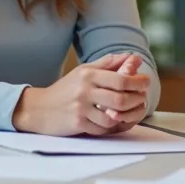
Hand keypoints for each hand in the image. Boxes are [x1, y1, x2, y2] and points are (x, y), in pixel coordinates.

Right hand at [12, 53, 149, 135]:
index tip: (145, 82)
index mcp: (88, 75)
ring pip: (112, 115)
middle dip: (135, 100)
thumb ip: (107, 64)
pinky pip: (102, 128)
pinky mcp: (77, 124)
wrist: (38, 108)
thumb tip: (131, 57)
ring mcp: (80, 108)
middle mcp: (84, 90)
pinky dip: (110, 126)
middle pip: (119, 98)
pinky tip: (112, 121)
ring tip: (129, 112)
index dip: (137, 81)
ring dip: (124, 116)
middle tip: (142, 100)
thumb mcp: (83, 71)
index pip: (119, 78)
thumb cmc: (64, 89)